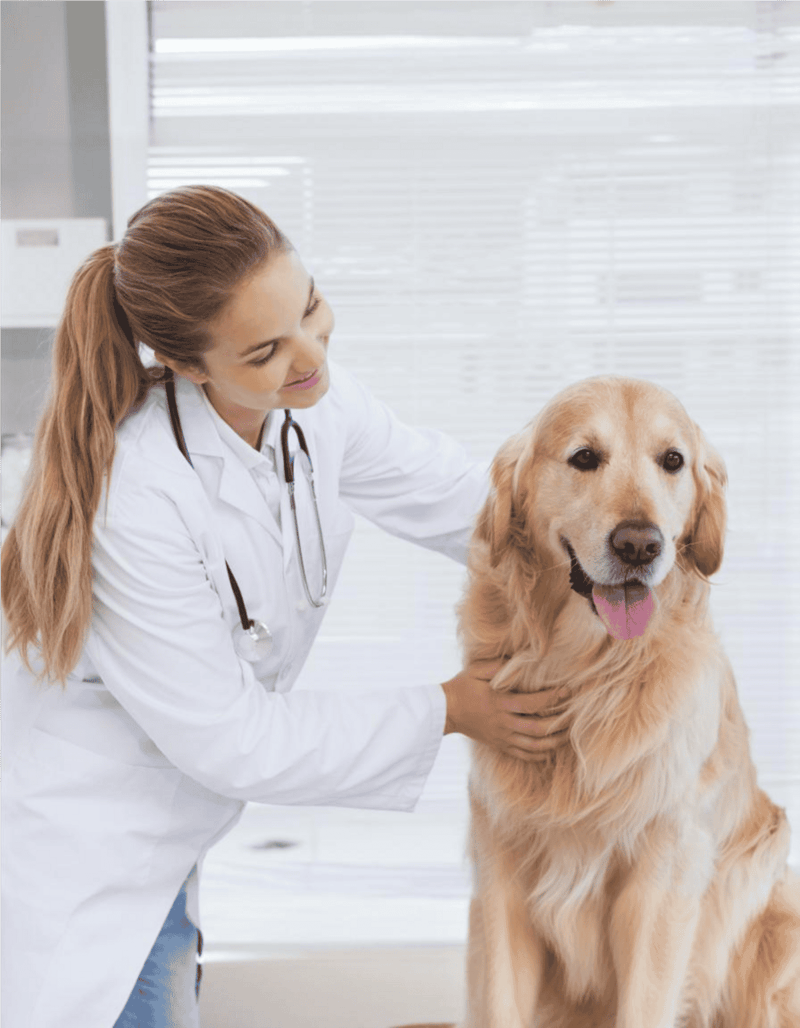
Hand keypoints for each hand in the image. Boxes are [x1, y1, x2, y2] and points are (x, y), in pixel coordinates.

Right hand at [441, 658, 569, 761]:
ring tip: (568, 734)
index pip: (532, 703)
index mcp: (499, 702)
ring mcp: (502, 737)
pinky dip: (540, 754)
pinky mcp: (500, 745)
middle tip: (575, 716)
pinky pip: (524, 755)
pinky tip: (550, 749)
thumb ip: (499, 665)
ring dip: (554, 741)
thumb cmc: (462, 686)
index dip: (553, 698)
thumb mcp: (477, 670)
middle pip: (538, 729)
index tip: (567, 691)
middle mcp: (503, 722)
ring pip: (534, 746)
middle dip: (559, 724)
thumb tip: (521, 659)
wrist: (445, 711)